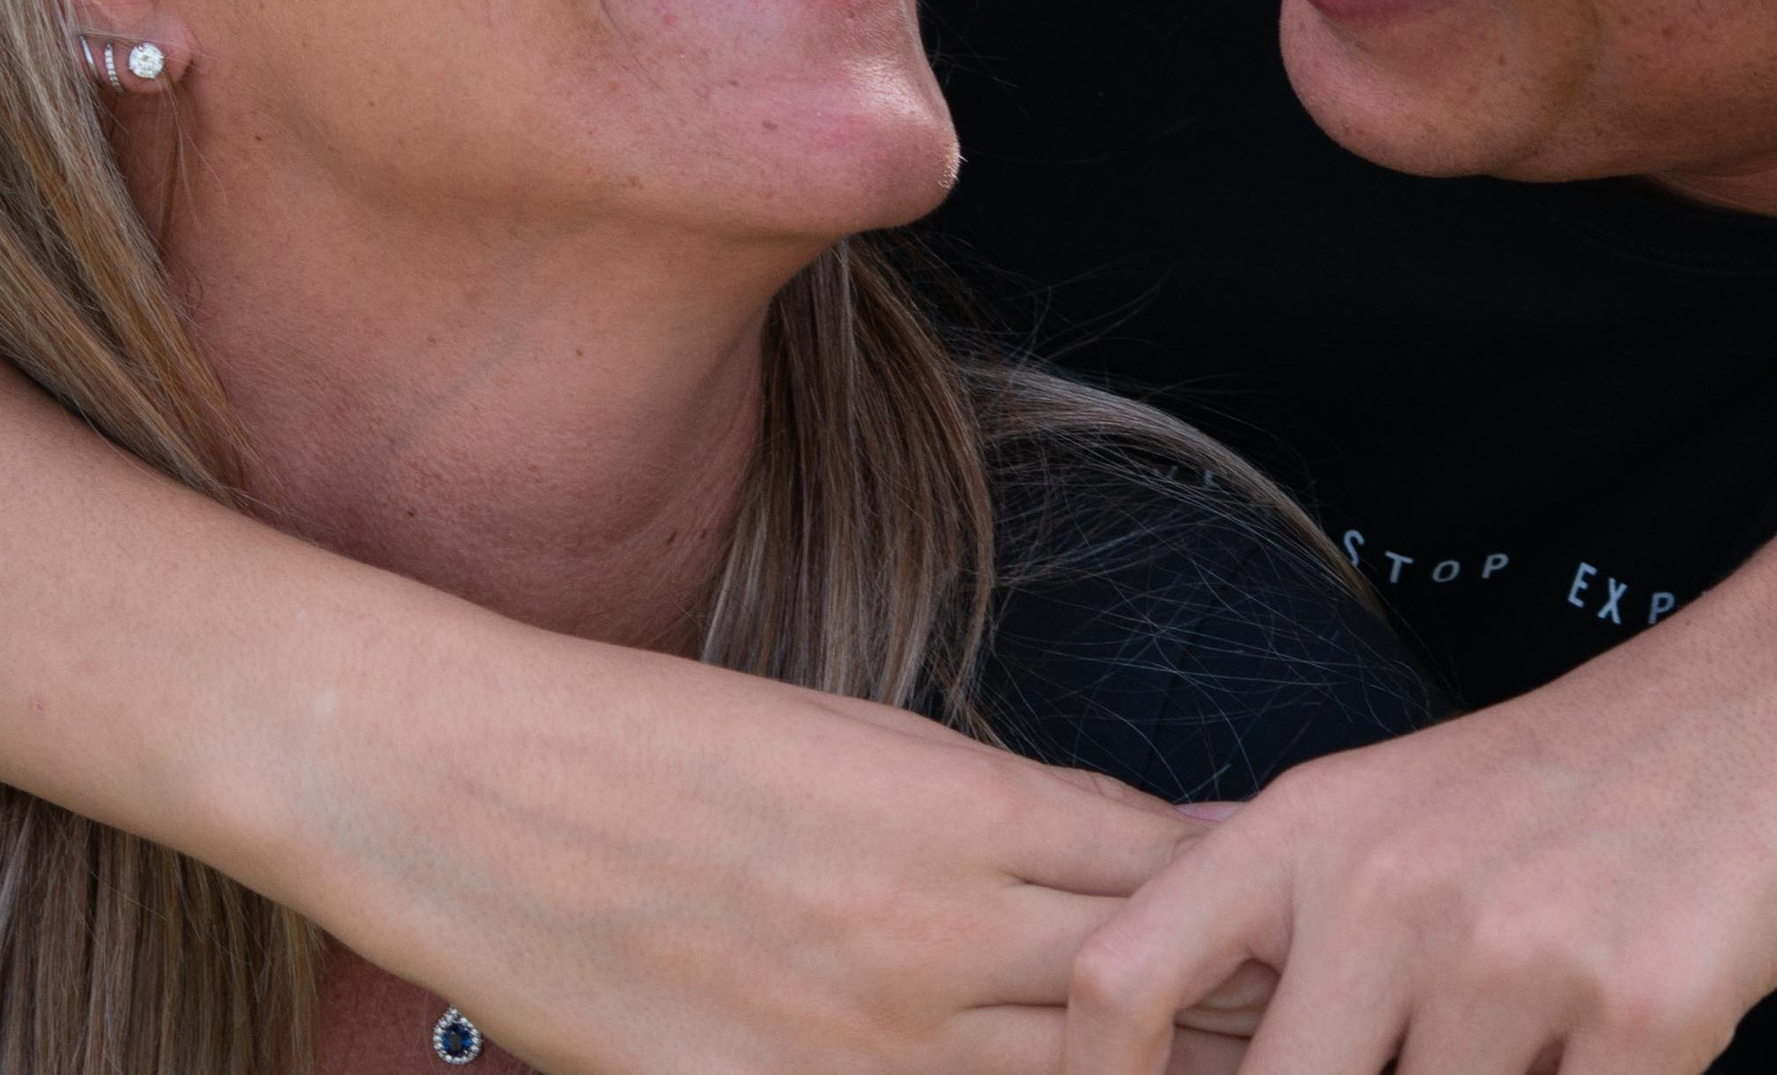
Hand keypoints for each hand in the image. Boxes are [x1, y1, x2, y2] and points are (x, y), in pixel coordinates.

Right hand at [239, 622, 1233, 1074]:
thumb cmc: (659, 737)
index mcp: (962, 807)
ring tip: (1216, 1065)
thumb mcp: (855, 734)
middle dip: (1230, 1003)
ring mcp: (869, 1043)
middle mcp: (941, 931)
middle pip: (1153, 988)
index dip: (1239, 900)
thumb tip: (1109, 844)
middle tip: (1297, 1014)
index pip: (1167, 867)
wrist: (479, 787)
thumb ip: (991, 805)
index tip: (1286, 917)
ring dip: (1143, 1067)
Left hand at [1063, 594, 1776, 1074]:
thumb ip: (1283, 907)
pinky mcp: (1647, 1014)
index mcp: (1301, 831)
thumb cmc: (1577, 777)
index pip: (1120, 979)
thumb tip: (1140, 1001)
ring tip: (1528, 1045)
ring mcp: (1511, 953)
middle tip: (1416, 1073)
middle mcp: (1384, 887)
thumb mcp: (1393, 804)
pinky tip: (1612, 1058)